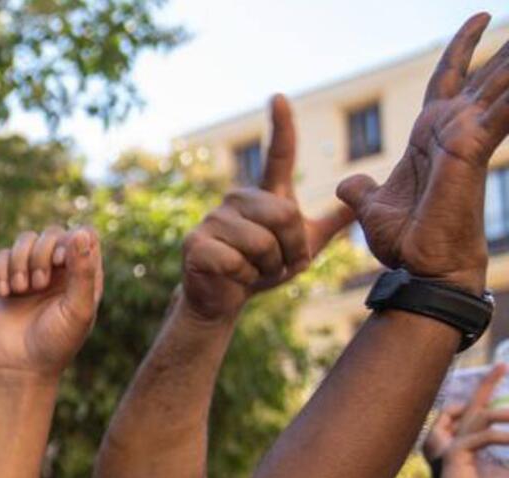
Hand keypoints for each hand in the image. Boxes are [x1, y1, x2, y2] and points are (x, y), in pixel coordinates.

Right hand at [0, 226, 102, 383]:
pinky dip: (0, 270)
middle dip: (41, 253)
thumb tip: (80, 232)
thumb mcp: (77, 310)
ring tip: (21, 290)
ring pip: (24, 240)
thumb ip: (83, 271)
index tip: (60, 262)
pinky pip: (1, 256)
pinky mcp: (5, 281)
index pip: (83, 234)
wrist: (19, 368)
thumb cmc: (56, 343)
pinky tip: (4, 293)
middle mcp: (58, 270)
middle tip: (38, 284)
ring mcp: (30, 273)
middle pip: (51, 233)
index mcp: (83, 274)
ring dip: (20, 262)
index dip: (70, 240)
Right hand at [180, 96, 353, 321]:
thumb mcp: (306, 246)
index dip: (281, 126)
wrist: (224, 299)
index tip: (279, 97)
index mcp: (266, 196)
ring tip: (253, 271)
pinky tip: (231, 277)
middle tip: (279, 265)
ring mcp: (214, 219)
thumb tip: (361, 202)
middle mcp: (238, 199)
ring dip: (267, 267)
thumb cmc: (263, 269)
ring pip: (261, 242)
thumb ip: (331, 223)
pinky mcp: (196, 242)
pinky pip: (236, 260)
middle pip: (284, 215)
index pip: (278, 154)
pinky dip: (243, 277)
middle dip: (290, 249)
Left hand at [338, 14, 508, 291]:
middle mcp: (454, 128)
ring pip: (500, 83)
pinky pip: (503, 109)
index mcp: (431, 134)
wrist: (419, 267)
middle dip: (505, 47)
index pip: (448, 77)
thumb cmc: (405, 243)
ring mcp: (467, 135)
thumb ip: (361, 189)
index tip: (479, 17)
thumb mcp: (372, 207)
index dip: (462, 47)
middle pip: (483, 73)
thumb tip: (348, 183)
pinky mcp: (474, 146)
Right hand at [433, 364, 508, 477]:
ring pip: (481, 416)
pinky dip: (501, 437)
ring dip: (504, 413)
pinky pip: (482, 437)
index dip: (501, 400)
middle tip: (503, 364)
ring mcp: (458, 443)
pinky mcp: (455, 453)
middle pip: (477, 403)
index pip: (489, 413)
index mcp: (476, 440)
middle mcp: (464, 437)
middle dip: (489, 382)